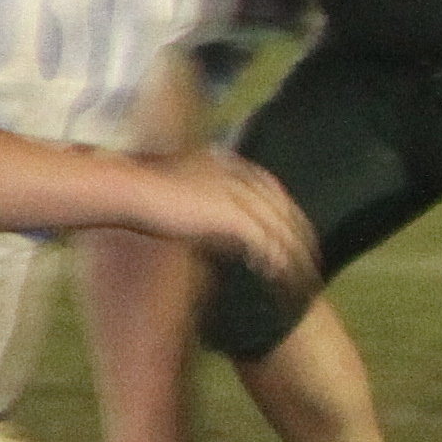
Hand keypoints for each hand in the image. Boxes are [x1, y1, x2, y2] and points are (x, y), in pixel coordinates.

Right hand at [127, 151, 317, 293]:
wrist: (129, 188)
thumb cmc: (144, 189)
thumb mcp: (184, 189)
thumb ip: (207, 200)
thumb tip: (223, 226)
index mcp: (230, 167)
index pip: (272, 190)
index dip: (288, 213)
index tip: (296, 232)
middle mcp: (240, 179)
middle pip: (284, 208)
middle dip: (301, 235)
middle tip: (311, 259)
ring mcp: (237, 196)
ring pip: (278, 227)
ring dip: (292, 253)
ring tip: (301, 275)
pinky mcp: (230, 216)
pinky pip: (262, 239)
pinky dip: (272, 256)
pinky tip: (276, 272)